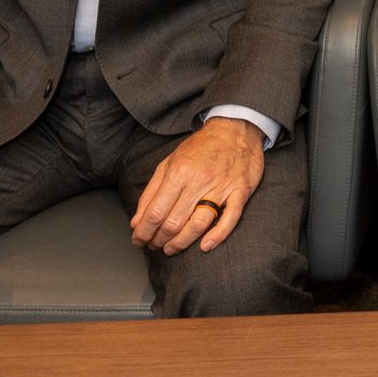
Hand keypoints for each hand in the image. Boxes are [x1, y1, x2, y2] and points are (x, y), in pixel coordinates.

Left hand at [130, 117, 265, 255]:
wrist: (235, 128)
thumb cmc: (201, 147)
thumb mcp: (169, 162)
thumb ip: (151, 192)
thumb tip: (137, 221)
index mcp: (179, 172)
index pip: (155, 211)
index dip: (143, 231)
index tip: (138, 240)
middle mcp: (199, 180)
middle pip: (174, 222)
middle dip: (159, 240)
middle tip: (154, 245)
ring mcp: (222, 187)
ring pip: (198, 224)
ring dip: (181, 243)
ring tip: (171, 248)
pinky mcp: (241, 190)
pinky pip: (230, 218)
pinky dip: (218, 235)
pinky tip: (205, 246)